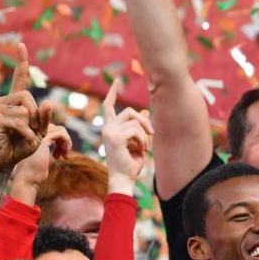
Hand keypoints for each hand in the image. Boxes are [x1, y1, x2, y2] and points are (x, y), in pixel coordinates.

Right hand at [0, 44, 49, 174]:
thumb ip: (45, 117)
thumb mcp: (40, 132)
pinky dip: (26, 134)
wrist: (5, 162)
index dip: (21, 63)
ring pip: (26, 112)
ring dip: (31, 128)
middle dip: (36, 117)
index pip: (20, 79)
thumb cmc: (22, 146)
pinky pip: (21, 123)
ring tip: (22, 137)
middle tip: (30, 131)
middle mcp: (2, 102)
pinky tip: (19, 140)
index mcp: (14, 102)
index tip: (21, 45)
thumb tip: (49, 102)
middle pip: (29, 98)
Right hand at [10, 124, 72, 204]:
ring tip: (65, 155)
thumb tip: (61, 144)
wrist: (27, 179)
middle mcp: (35, 134)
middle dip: (64, 141)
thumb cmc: (35, 172)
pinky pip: (61, 134)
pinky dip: (67, 142)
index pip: (51, 130)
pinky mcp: (43, 141)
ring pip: (60, 130)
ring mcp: (38, 136)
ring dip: (67, 142)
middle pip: (57, 128)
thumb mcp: (44, 157)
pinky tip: (64, 156)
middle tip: (64, 155)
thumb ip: (49, 148)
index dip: (59, 141)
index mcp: (34, 137)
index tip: (59, 155)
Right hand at [100, 79, 153, 194]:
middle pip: (129, 111)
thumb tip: (145, 111)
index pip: (109, 106)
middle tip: (152, 134)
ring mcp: (108, 131)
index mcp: (110, 128)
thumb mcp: (139, 142)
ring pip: (134, 120)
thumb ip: (140, 127)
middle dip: (144, 121)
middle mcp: (106, 127)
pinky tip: (141, 150)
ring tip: (145, 147)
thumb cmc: (131, 163)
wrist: (124, 178)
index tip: (117, 80)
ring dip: (145, 134)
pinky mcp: (114, 137)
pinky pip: (136, 129)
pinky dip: (143, 139)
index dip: (113, 93)